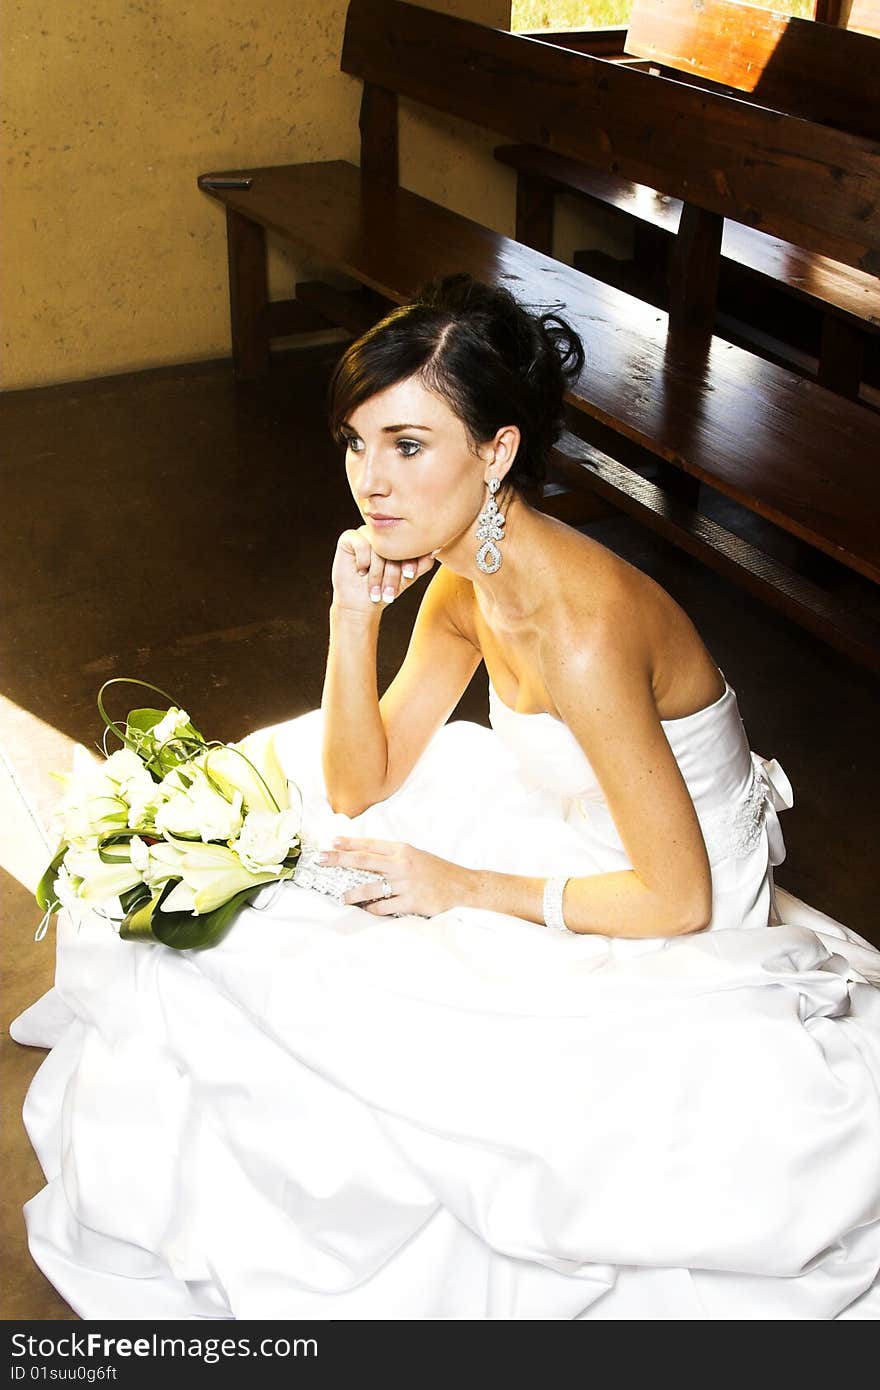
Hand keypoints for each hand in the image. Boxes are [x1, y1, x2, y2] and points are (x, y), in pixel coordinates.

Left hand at [316, 836, 474, 915]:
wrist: (462, 886)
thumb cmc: (437, 871)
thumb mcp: (415, 856)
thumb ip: (394, 856)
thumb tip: (368, 857)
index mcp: (402, 850)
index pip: (370, 844)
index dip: (349, 843)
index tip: (332, 842)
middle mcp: (401, 864)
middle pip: (364, 860)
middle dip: (340, 859)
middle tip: (321, 859)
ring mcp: (405, 883)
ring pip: (370, 886)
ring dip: (352, 893)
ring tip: (342, 898)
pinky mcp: (410, 901)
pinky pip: (384, 906)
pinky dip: (373, 908)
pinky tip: (367, 909)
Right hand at [331, 526, 436, 615]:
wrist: (362, 603)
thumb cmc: (386, 589)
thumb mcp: (408, 578)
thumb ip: (423, 563)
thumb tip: (436, 547)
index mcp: (398, 540)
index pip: (408, 543)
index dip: (409, 561)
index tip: (408, 576)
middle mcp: (382, 534)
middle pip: (392, 547)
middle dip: (392, 574)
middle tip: (390, 593)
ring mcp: (366, 534)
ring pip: (377, 547)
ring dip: (376, 573)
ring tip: (374, 590)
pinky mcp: (349, 537)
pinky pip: (361, 543)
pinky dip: (363, 561)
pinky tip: (360, 571)